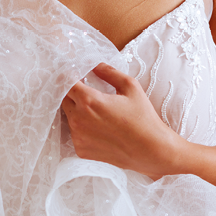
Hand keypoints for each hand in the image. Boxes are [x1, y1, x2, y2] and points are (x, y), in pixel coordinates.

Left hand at [61, 63, 180, 178]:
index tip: (78, 75)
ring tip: (98, 112)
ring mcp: (78, 137)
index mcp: (89, 101)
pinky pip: (75, 133)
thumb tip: (95, 65)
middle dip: (73, 93)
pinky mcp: (81, 150)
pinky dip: (82, 128)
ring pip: (68, 117)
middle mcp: (78, 119)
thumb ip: (109, 72)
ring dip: (77, 111)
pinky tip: (100, 128)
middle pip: (64, 99)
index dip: (70, 76)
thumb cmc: (143, 118)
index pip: (66, 83)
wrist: (150, 150)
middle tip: (89, 92)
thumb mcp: (130, 87)